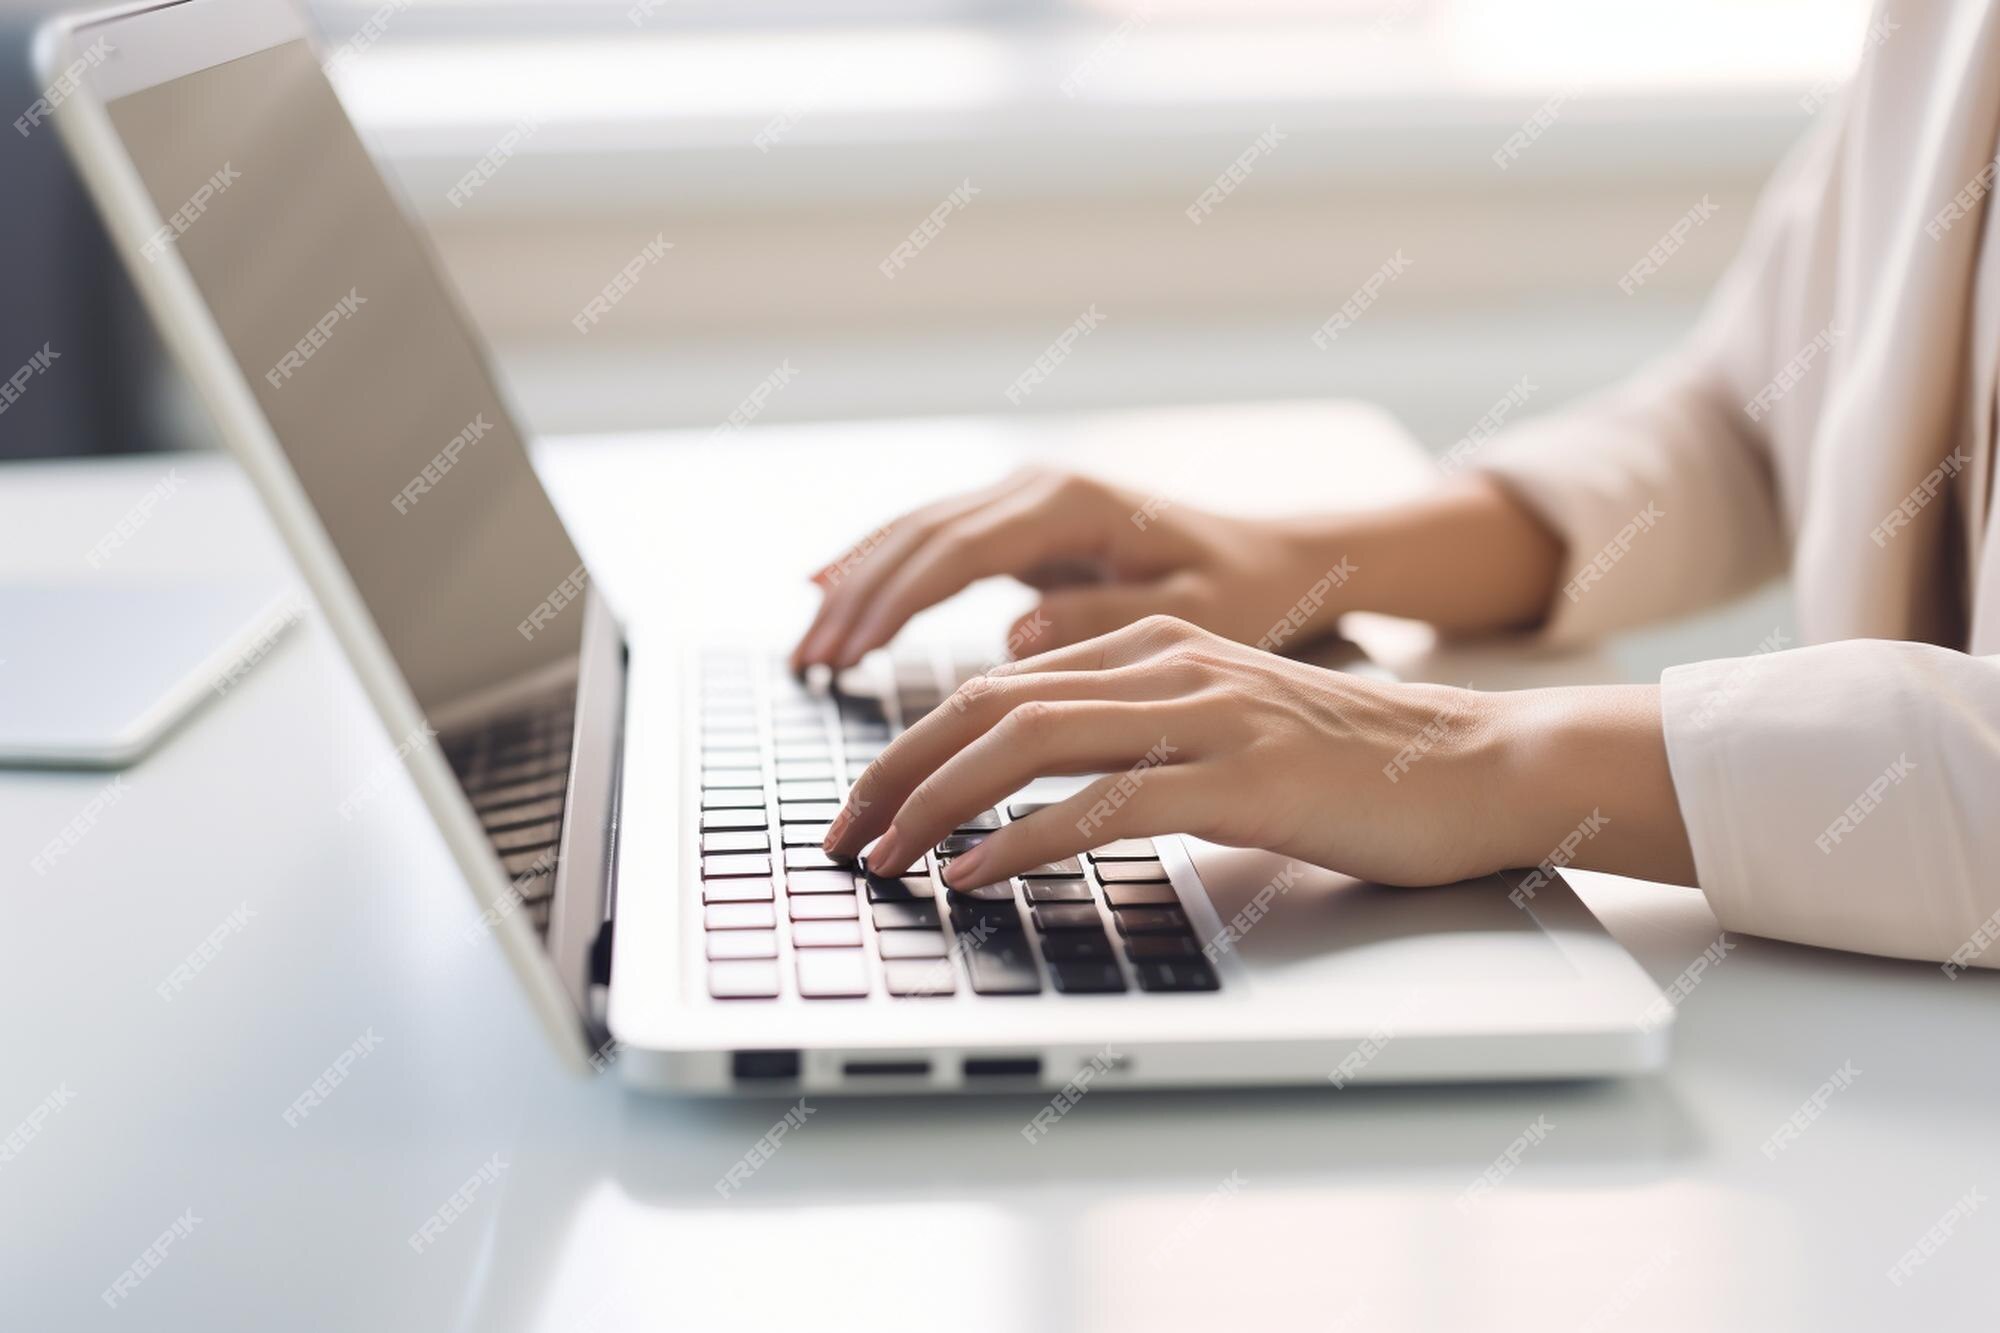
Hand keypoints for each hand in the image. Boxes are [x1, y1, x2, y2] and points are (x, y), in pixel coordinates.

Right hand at [791, 467, 1350, 671]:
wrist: (1279, 556)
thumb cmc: (1247, 592)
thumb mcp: (1198, 615)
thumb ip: (1107, 618)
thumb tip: (1016, 637)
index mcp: (1075, 505)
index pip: (958, 550)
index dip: (896, 604)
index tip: (850, 654)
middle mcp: (1039, 487)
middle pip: (921, 536)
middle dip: (857, 599)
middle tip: (807, 663)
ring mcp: (1026, 498)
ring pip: (916, 532)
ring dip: (857, 586)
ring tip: (807, 648)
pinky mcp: (1022, 523)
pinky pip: (934, 541)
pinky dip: (880, 568)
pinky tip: (833, 594)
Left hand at [824, 616, 1525, 888]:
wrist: (1479, 764)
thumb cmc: (1349, 766)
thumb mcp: (1222, 727)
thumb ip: (1134, 737)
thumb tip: (1034, 794)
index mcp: (1155, 645)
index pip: (999, 685)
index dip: (913, 744)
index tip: (863, 804)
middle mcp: (1170, 664)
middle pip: (991, 703)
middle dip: (896, 772)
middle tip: (841, 836)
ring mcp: (1207, 714)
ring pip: (1033, 741)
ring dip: (938, 804)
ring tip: (885, 860)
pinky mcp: (1243, 777)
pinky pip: (1107, 805)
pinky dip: (1025, 840)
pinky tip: (977, 875)